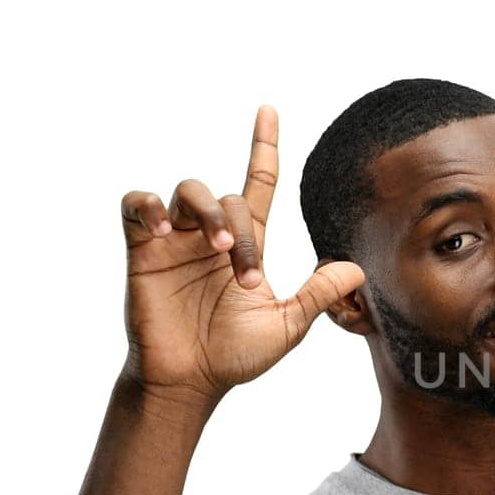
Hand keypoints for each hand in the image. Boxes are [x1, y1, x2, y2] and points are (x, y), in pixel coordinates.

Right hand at [118, 105, 365, 405]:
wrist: (190, 383)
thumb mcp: (287, 325)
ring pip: (189, 190)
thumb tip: (358, 269)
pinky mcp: (142, 251)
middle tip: (247, 276)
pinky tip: (164, 231)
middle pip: (229, 196)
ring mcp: (174, 240)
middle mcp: (209, 234)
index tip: (269, 111)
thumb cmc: (233, 356)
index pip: (257, 184)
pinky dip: (149, 206)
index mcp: (245, 244)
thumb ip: (319, 295)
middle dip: (243, 231)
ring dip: (208, 212)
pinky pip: (136, 204)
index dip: (263, 148)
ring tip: (218, 249)